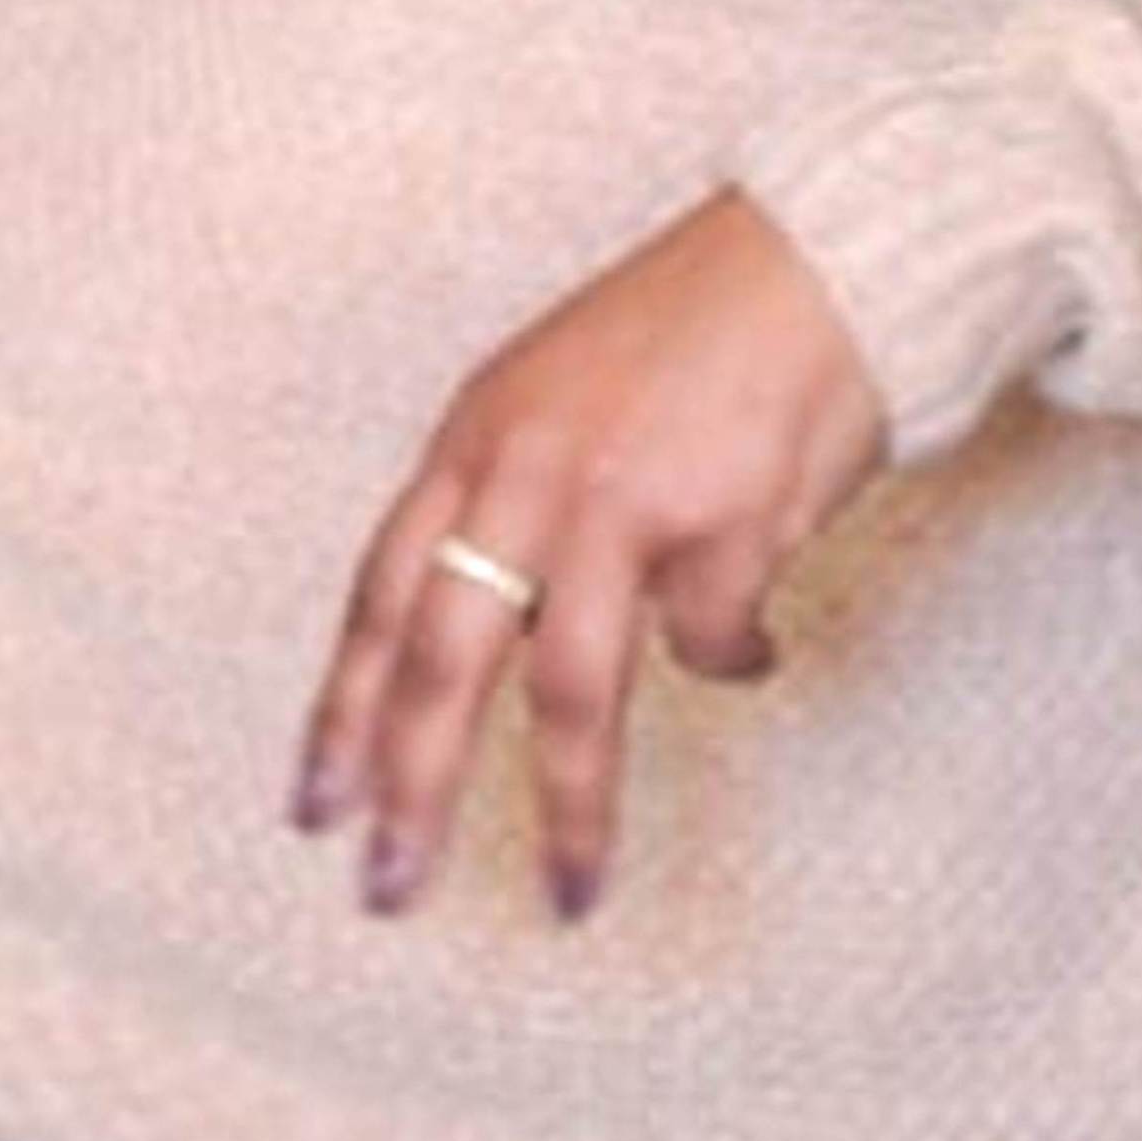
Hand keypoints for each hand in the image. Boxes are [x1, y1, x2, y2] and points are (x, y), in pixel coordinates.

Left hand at [297, 188, 887, 925]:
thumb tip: (478, 636)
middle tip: (389, 886)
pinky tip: (756, 647)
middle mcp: (527, 467)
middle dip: (411, 784)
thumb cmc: (696, 332)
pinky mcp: (720, 518)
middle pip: (442, 653)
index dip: (341, 709)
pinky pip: (711, 643)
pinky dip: (731, 660)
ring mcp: (619, 493)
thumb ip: (509, 505)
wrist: (827, 253)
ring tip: (575, 887)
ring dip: (573, 805)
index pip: (377, 593)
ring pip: (568, 687)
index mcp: (474, 438)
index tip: (314, 807)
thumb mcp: (556, 400)